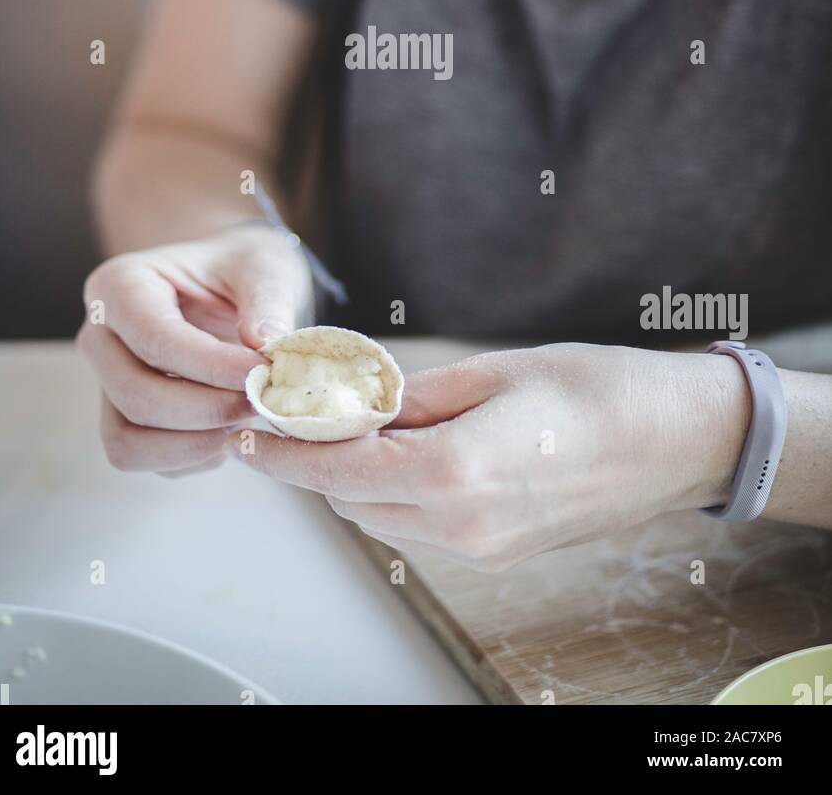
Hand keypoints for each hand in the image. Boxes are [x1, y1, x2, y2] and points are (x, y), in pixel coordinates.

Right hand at [77, 226, 313, 475]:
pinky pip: (145, 459)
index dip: (210, 366)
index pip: (154, 339)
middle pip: (135, 396)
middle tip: (261, 399)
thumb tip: (266, 343)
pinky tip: (229, 429)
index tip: (261, 372)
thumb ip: (267, 298)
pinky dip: (191, 456)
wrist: (229, 285)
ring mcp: (105, 383)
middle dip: (207, 409)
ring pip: (128, 441)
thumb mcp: (262, 265)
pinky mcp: (123, 418)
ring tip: (244, 418)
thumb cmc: (240, 270)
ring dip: (194, 443)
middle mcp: (100, 337)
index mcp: (119, 285)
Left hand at [228, 341, 750, 569]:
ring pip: (385, 520)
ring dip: (354, 480)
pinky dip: (393, 493)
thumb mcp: (495, 372)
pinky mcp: (501, 551)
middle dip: (314, 464)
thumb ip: (415, 398)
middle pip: (354, 503)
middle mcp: (464, 526)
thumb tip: (355, 402)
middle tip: (290, 416)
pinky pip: (422, 528)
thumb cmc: (597, 391)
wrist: (676, 440)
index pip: (340, 473)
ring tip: (345, 427)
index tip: (245, 433)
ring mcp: (484, 548)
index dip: (284, 454)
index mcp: (456, 475)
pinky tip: (399, 450)